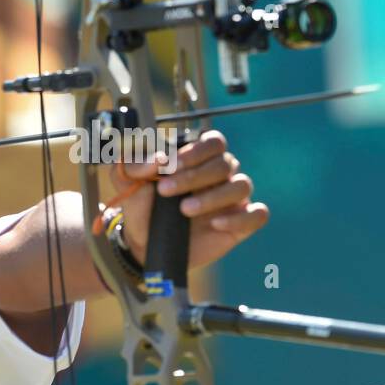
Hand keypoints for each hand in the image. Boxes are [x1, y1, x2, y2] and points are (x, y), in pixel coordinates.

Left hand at [108, 129, 267, 268]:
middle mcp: (221, 174)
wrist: (143, 243)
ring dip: (213, 197)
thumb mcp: (127, 182)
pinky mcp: (240, 223)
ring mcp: (232, 199)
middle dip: (194, 176)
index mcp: (199, 158)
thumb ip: (132, 164)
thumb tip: (157, 159)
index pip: (213, 142)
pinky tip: (216, 224)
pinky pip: (257, 215)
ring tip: (185, 210)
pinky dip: (240, 218)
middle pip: (225, 163)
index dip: (194, 152)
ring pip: (242, 186)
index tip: (168, 167)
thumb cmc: (142, 205)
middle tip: (166, 191)